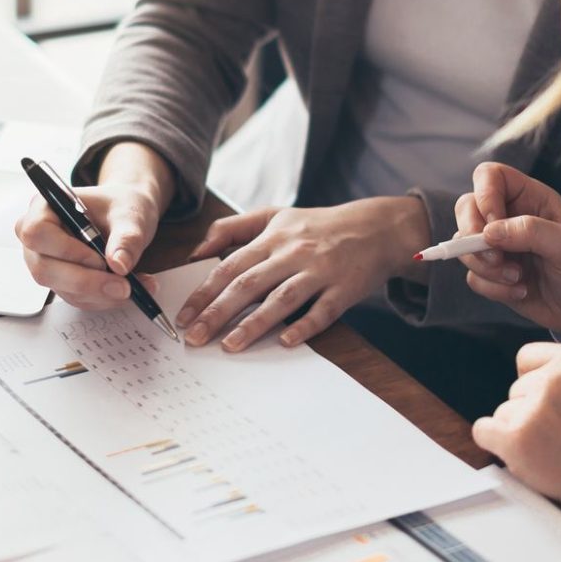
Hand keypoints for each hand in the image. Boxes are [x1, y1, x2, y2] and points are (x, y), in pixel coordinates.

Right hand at [13, 142, 172, 308]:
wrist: (126, 220)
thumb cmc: (121, 207)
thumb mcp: (131, 215)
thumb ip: (127, 237)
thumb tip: (119, 265)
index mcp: (45, 208)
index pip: (37, 233)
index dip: (65, 250)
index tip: (99, 259)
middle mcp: (38, 239)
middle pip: (45, 269)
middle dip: (86, 281)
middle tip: (124, 285)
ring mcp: (47, 263)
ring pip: (64, 290)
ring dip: (101, 294)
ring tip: (136, 284)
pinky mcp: (61, 283)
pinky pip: (78, 299)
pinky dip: (105, 298)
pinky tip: (128, 287)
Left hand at [176, 196, 429, 351]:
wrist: (376, 228)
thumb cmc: (317, 226)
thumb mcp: (274, 215)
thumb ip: (232, 228)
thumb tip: (198, 252)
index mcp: (272, 237)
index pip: (230, 266)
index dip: (205, 292)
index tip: (184, 316)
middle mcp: (293, 253)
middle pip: (249, 284)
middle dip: (218, 312)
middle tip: (195, 338)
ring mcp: (320, 271)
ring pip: (282, 299)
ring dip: (254, 324)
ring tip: (229, 345)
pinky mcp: (344, 289)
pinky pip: (322, 311)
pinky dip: (304, 326)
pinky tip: (285, 342)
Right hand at [454, 163, 560, 337]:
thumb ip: (531, 231)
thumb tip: (489, 232)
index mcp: (529, 197)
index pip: (489, 176)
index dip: (484, 195)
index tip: (494, 224)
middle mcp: (508, 217)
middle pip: (466, 207)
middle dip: (472, 235)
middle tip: (496, 258)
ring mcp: (497, 245)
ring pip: (462, 245)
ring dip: (485, 267)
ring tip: (518, 278)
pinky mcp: (492, 273)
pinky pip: (474, 276)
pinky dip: (492, 288)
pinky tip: (520, 290)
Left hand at [471, 344, 560, 505]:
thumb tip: (540, 373)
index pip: (527, 357)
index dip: (534, 381)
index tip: (549, 400)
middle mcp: (553, 380)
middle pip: (516, 389)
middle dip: (530, 410)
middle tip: (558, 433)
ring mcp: (534, 409)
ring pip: (503, 412)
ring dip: (518, 430)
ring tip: (550, 448)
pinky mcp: (516, 438)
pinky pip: (483, 431)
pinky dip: (494, 442)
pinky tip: (520, 453)